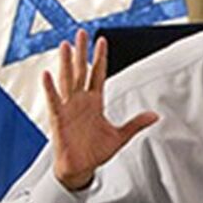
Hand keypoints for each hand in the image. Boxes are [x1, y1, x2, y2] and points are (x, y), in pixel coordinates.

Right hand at [41, 29, 158, 190]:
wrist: (80, 168)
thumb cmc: (95, 151)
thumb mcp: (120, 136)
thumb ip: (136, 123)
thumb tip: (155, 116)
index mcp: (95, 102)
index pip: (98, 74)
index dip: (100, 58)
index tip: (102, 41)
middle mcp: (81, 101)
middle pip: (81, 71)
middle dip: (82, 52)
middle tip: (81, 33)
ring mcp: (69, 108)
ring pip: (67, 80)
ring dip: (66, 63)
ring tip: (65, 45)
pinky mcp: (58, 118)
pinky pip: (54, 101)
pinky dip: (50, 88)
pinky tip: (47, 74)